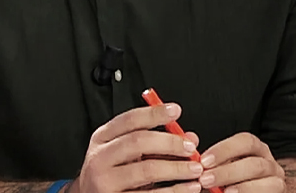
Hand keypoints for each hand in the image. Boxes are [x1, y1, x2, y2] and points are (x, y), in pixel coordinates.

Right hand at [74, 102, 204, 192]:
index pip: (129, 119)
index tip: (175, 111)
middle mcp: (99, 158)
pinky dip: (174, 191)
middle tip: (190, 147)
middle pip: (138, 142)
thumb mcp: (125, 153)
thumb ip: (155, 143)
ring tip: (195, 168)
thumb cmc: (111, 174)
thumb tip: (189, 137)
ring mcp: (105, 182)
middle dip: (170, 143)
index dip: (154, 113)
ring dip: (177, 168)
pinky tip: (188, 188)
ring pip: (146, 170)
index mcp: (102, 138)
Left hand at [198, 133, 283, 192]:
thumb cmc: (232, 183)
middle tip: (206, 179)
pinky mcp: (279, 191)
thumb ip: (211, 163)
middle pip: (253, 161)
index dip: (224, 149)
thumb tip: (193, 149)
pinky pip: (268, 190)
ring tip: (222, 191)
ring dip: (239, 185)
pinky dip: (248, 192)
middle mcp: (269, 161)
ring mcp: (276, 178)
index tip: (204, 160)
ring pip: (261, 177)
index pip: (245, 141)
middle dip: (227, 171)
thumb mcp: (221, 170)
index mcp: (255, 150)